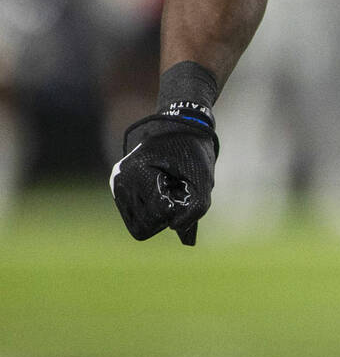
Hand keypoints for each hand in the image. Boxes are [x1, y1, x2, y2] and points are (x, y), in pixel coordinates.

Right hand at [110, 112, 217, 245]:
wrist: (179, 127)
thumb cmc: (192, 149)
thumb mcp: (204, 175)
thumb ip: (197, 206)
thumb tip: (177, 228)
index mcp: (136, 171)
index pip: (158, 213)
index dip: (178, 207)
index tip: (183, 185)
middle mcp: (120, 181)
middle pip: (145, 226)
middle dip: (167, 215)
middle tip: (178, 191)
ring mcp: (118, 189)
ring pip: (139, 227)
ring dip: (159, 216)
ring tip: (169, 192)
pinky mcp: (121, 194)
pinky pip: (136, 221)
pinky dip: (153, 214)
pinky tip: (162, 194)